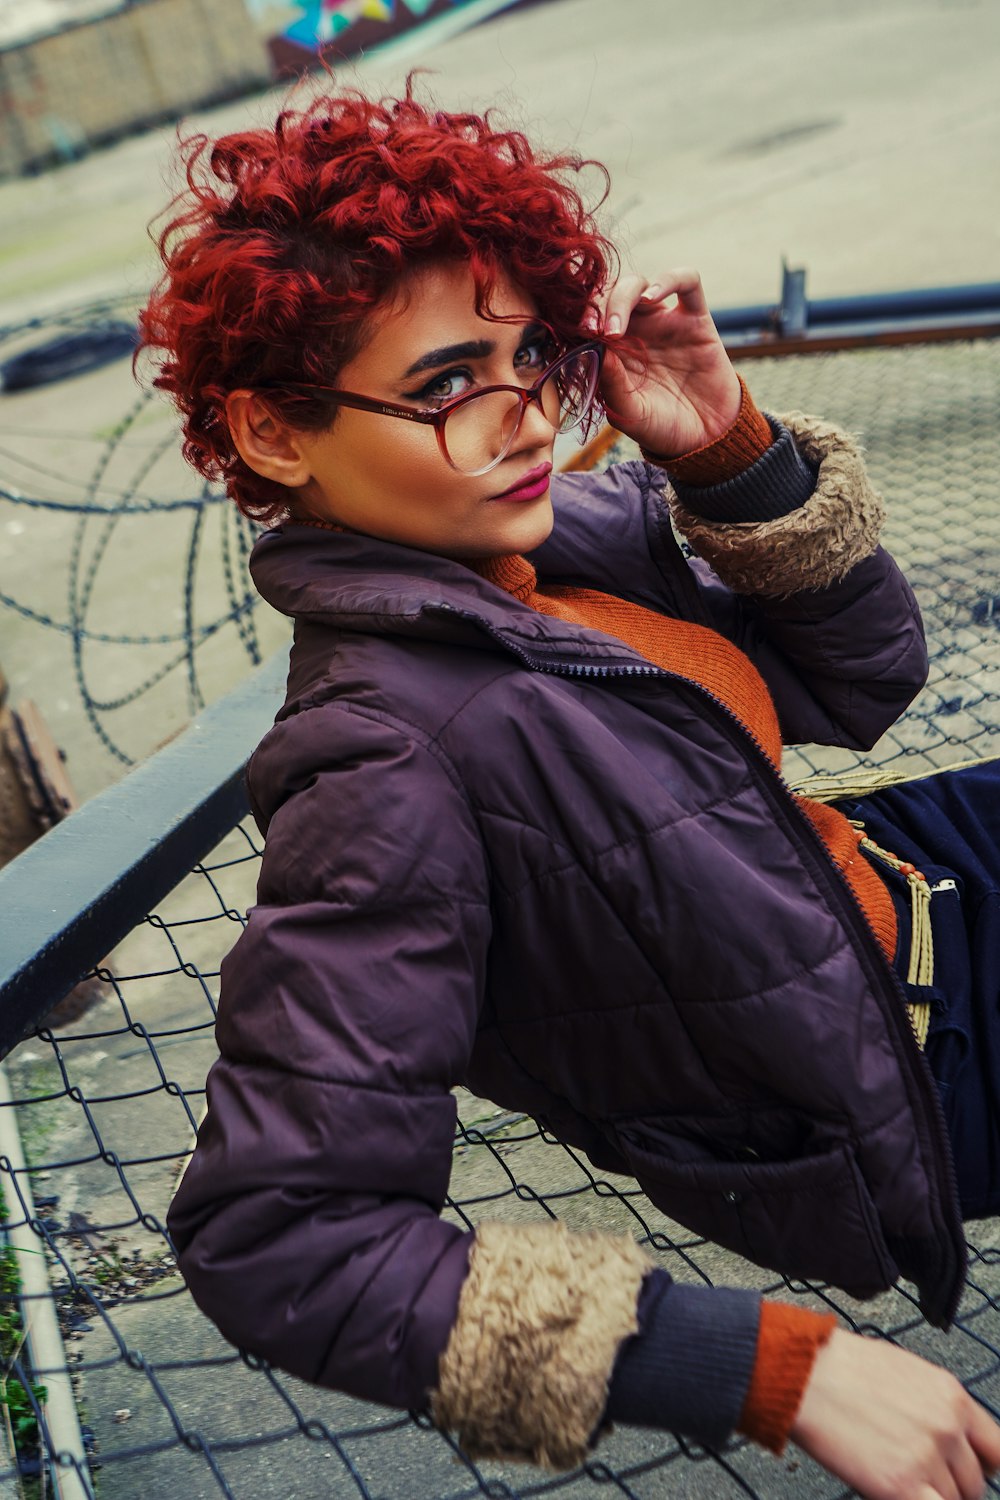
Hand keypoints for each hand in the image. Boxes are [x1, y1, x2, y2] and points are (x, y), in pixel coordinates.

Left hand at [593, 268, 741, 457]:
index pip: (590, 321)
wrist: (705, 437)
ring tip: (616, 328)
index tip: (578, 332)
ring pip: (637, 285)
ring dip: (622, 297)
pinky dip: (668, 279)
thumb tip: (597, 350)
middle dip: (598, 308)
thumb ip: (612, 385)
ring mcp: (664, 322)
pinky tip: (653, 296)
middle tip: (597, 330)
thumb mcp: (629, 414)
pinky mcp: (695, 318)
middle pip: (608, 297)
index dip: (581, 319)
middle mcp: (635, 332)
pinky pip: (686, 282)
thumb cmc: (661, 427)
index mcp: (612, 352)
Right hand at [791, 1328, 999, 1498]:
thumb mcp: (907, 1372)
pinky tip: (896, 1494)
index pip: (996, 1453)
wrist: (805, 1374)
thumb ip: (938, 1407)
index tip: (965, 1474)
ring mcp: (927, 1459)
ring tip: (898, 1481)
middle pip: (974, 1486)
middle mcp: (948, 1428)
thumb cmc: (843, 1367)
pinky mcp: (900, 1486)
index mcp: (952, 1397)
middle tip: (919, 1480)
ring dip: (928, 1498)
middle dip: (949, 1488)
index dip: (981, 1469)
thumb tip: (952, 1438)